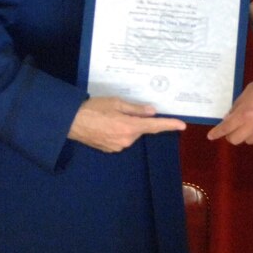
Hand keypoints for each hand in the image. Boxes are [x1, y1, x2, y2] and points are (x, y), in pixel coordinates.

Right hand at [68, 96, 186, 151]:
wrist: (70, 123)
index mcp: (130, 126)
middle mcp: (127, 140)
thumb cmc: (92, 109)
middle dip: (136, 121)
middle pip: (140, 130)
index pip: (155, 126)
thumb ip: (135, 109)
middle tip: (120, 110)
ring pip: (130, 135)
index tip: (182, 125)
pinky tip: (105, 126)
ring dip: (125, 126)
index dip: (169, 124)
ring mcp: (118, 147)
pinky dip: (117, 132)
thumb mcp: (115, 103)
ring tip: (108, 117)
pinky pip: (121, 140)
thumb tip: (152, 111)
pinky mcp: (110, 150)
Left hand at [207, 75, 252, 143]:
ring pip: (250, 140)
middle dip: (232, 135)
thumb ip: (238, 105)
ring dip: (248, 134)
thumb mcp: (249, 91)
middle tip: (234, 129)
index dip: (217, 133)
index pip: (225, 128)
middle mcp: (252, 127)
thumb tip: (230, 116)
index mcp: (243, 115)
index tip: (211, 136)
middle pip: (235, 140)